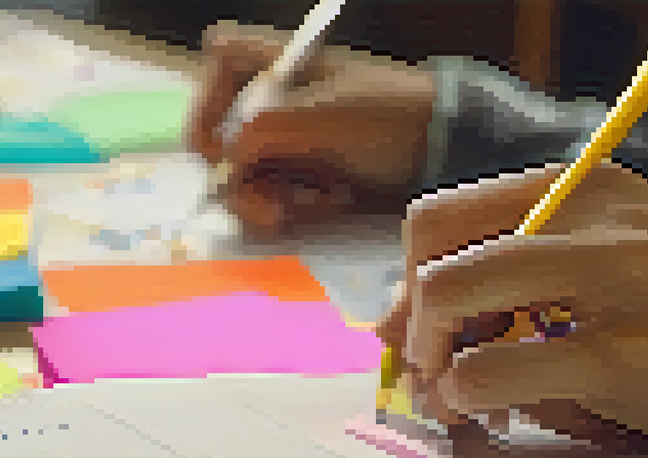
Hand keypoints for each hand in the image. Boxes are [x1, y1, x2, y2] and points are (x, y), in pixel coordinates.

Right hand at [188, 20, 435, 235]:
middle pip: (219, 131)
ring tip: (298, 206)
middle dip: (237, 172)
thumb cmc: (386, 116)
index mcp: (278, 63)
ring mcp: (288, 136)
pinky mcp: (303, 171)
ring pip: (241, 172)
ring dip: (263, 196)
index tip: (214, 142)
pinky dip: (288, 206)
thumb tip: (224, 155)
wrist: (440, 151)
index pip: (220, 61)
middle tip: (264, 200)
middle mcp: (275, 98)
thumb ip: (262, 127)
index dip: (207, 100)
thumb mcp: (322, 115)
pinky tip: (321, 203)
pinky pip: (271, 193)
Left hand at [379, 160, 647, 457]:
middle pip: (435, 249)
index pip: (444, 218)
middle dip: (409, 322)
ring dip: (431, 360)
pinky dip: (467, 397)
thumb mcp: (626, 263)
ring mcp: (616, 279)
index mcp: (590, 187)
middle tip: (426, 371)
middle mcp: (599, 216)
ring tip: (458, 399)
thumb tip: (416, 323)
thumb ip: (534, 276)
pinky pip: (494, 370)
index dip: (410, 283)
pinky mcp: (627, 355)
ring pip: (452, 295)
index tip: (418, 333)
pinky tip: (493, 413)